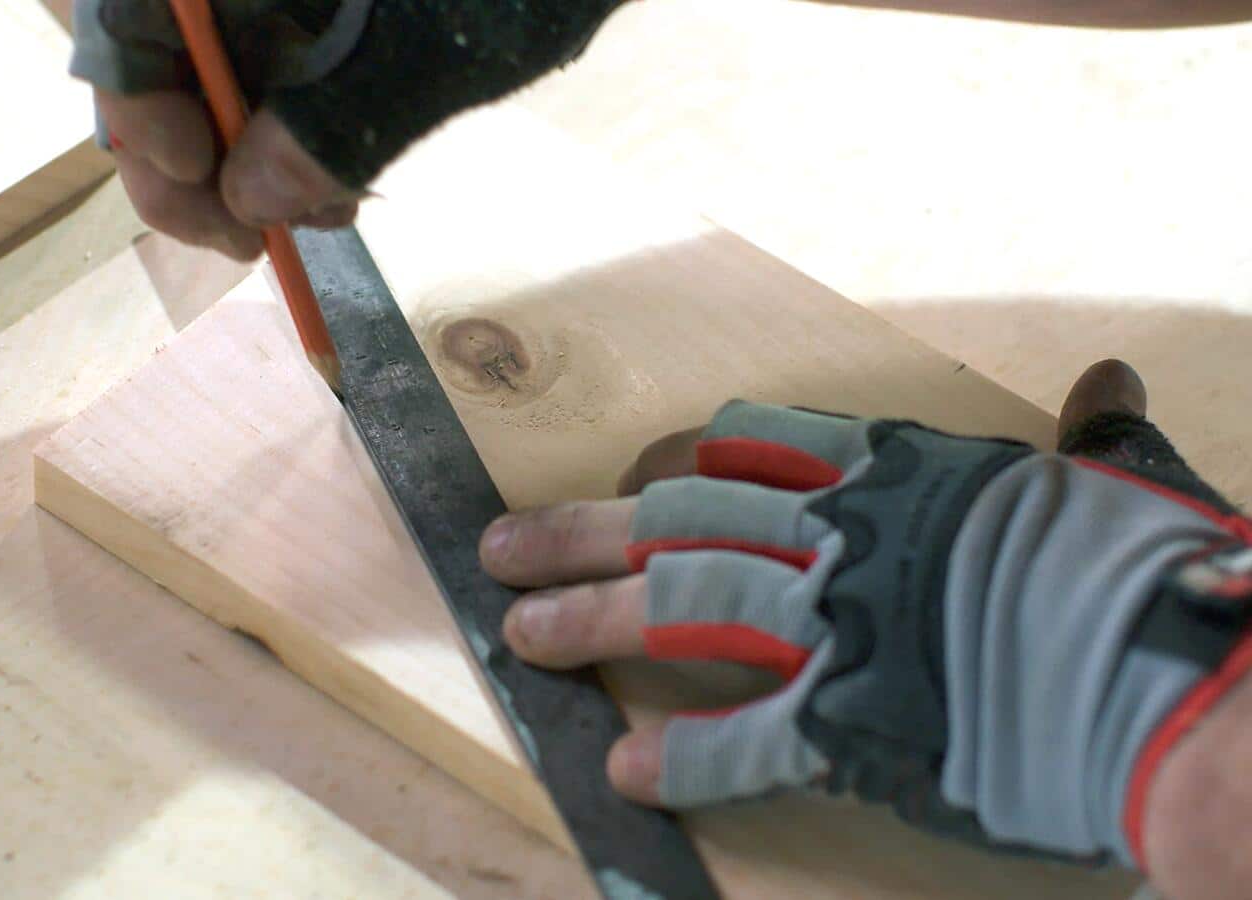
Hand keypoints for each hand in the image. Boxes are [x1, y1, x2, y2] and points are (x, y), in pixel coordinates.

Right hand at [68, 0, 624, 258]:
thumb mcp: (436, 47)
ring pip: (211, 78)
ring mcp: (273, 2)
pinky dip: (288, 144)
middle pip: (154, 54)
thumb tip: (252, 202)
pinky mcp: (313, 19)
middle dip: (191, 155)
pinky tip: (335, 190)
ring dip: (244, 165)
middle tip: (248, 242)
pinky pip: (267, 83)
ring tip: (311, 221)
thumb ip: (338, 121)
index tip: (203, 187)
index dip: (138, 105)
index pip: (125, 16)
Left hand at [481, 360, 1251, 866]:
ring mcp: (842, 621)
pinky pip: (745, 735)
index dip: (686, 461)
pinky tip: (627, 768)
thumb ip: (1091, 435)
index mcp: (905, 473)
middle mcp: (852, 532)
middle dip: (585, 532)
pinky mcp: (854, 719)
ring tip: (519, 633)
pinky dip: (686, 756)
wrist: (1187, 677)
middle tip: (503, 548)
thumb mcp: (1121, 482)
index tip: (633, 473)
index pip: (763, 446)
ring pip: (684, 602)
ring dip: (592, 618)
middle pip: (685, 518)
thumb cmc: (1161, 572)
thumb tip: (1106, 381)